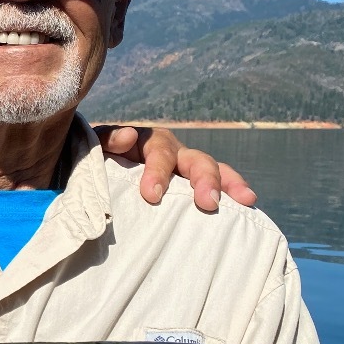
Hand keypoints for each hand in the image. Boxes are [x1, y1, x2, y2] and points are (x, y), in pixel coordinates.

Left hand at [95, 125, 256, 211]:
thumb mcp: (95, 147)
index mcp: (149, 142)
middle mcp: (174, 153)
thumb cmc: (97, 161)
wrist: (97, 173)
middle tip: (208, 202)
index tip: (152, 195)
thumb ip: (106, 140)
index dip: (158, 172)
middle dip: (204, 180)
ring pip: (215, 171)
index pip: (159, 153)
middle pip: (196, 161)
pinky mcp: (193, 186)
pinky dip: (233, 193)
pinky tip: (248, 207)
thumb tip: (129, 136)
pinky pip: (218, 188)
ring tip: (245, 200)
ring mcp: (187, 170)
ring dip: (229, 184)